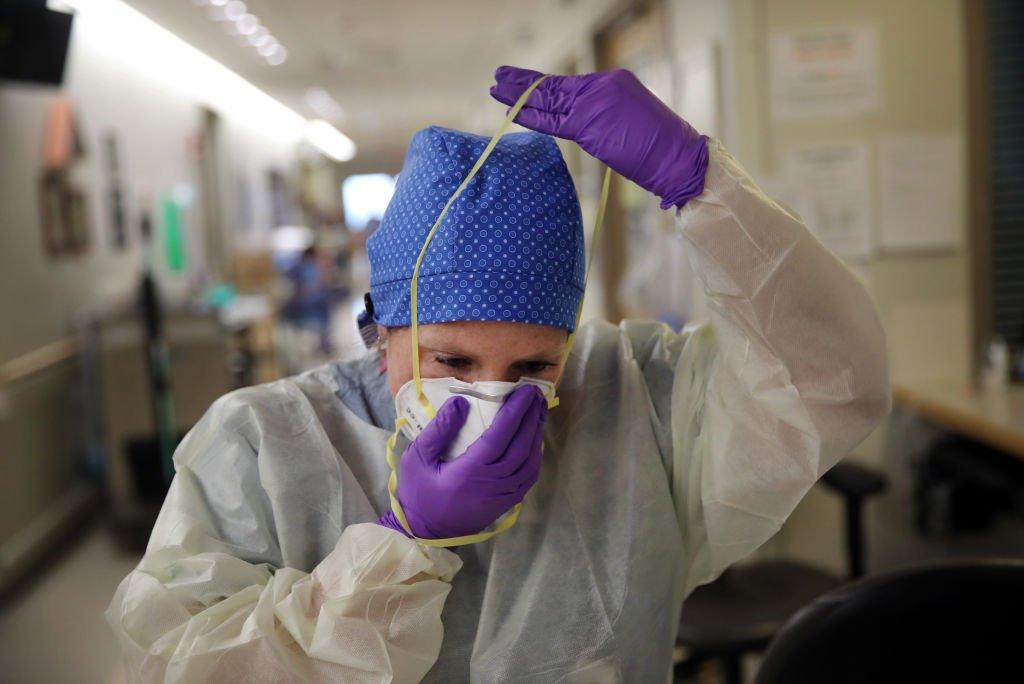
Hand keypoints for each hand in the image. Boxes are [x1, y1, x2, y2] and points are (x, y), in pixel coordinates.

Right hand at [378, 385, 545, 538]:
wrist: (425, 533)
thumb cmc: (418, 493)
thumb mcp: (417, 458)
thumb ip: (439, 429)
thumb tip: (461, 402)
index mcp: (472, 470)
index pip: (502, 434)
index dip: (517, 411)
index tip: (526, 391)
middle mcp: (493, 483)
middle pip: (522, 446)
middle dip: (532, 417)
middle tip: (536, 394)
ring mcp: (503, 495)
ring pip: (529, 462)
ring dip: (537, 435)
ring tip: (539, 412)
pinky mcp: (506, 503)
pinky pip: (528, 477)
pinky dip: (535, 456)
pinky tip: (534, 442)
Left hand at [490, 66, 708, 208]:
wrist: (677, 155)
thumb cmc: (660, 146)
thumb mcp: (628, 122)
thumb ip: (604, 117)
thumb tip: (588, 125)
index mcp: (612, 82)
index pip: (569, 85)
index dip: (543, 85)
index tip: (522, 82)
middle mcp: (601, 86)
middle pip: (554, 85)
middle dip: (524, 82)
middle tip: (499, 76)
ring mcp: (594, 103)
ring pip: (548, 98)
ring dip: (520, 94)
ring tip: (496, 88)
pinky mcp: (589, 124)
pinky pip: (552, 119)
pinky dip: (531, 115)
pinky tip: (512, 110)